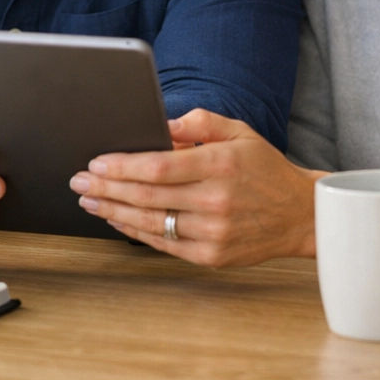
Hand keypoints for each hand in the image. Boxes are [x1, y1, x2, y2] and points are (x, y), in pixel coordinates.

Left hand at [69, 109, 324, 266]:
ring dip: (113, 212)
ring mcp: (213, 232)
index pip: (158, 167)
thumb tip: (160, 124)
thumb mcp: (238, 131)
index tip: (95, 163)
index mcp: (219, 165)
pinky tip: (118, 220)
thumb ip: (198, 122)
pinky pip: (165, 245)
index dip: (122, 167)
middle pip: (147, 196)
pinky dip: (136, 232)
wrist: (300, 214)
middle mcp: (215, 200)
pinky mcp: (212, 257)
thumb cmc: (264, 168)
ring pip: (151, 223)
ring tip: (89, 202)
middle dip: (106, 189)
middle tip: (78, 182)